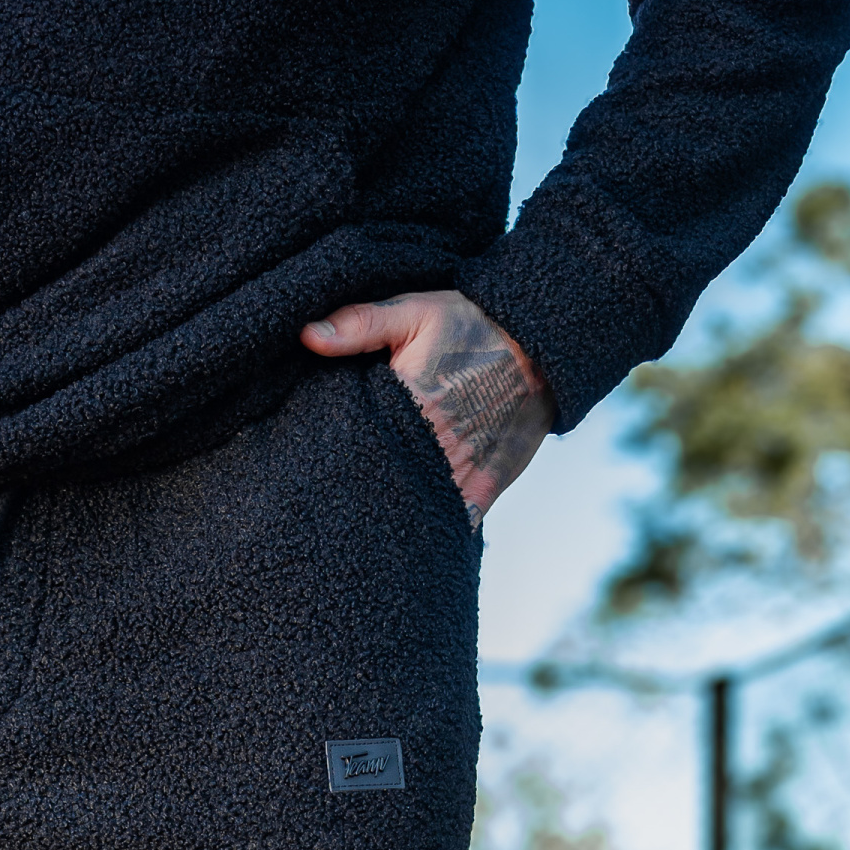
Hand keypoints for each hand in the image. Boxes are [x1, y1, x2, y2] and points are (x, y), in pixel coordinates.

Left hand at [302, 289, 554, 523]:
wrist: (543, 344)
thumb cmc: (473, 325)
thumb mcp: (415, 311)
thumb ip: (360, 324)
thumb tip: (306, 336)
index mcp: (411, 406)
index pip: (355, 446)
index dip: (332, 457)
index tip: (313, 465)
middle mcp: (436, 447)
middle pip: (381, 484)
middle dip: (357, 491)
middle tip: (330, 501)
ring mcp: (462, 473)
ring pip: (414, 508)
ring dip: (391, 513)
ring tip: (362, 524)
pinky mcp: (485, 489)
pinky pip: (452, 523)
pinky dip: (431, 529)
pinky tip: (407, 537)